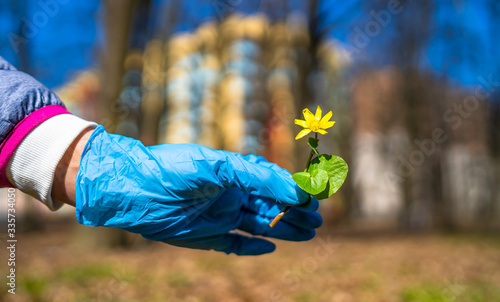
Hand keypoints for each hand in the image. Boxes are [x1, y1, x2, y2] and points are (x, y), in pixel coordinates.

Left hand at [75, 126, 321, 254]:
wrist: (132, 189)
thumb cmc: (173, 170)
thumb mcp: (218, 165)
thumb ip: (256, 175)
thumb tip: (292, 189)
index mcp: (234, 174)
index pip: (272, 183)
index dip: (293, 191)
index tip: (314, 198)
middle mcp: (230, 195)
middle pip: (271, 206)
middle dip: (295, 213)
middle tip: (317, 221)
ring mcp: (220, 217)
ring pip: (259, 225)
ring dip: (283, 230)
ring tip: (307, 234)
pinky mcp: (207, 237)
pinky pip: (235, 244)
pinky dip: (252, 248)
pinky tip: (269, 249)